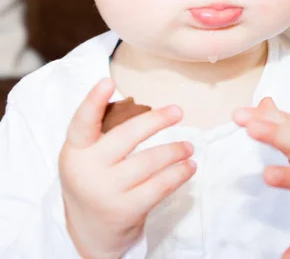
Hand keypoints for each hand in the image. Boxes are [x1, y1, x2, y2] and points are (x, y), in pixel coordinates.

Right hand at [60, 78, 195, 258]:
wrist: (90, 232)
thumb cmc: (94, 178)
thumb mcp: (86, 155)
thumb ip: (103, 131)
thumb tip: (144, 105)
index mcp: (75, 150)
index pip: (82, 122)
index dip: (93, 101)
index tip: (107, 81)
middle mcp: (87, 170)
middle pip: (127, 136)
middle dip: (156, 121)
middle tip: (178, 111)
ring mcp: (106, 191)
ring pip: (149, 161)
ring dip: (175, 150)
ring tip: (189, 146)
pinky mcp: (126, 210)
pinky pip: (159, 186)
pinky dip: (179, 174)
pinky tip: (189, 166)